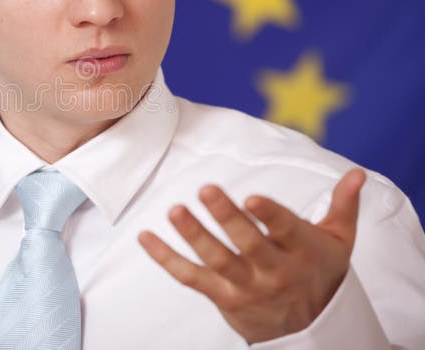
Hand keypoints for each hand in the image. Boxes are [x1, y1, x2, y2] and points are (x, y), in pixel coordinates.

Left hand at [138, 167, 366, 343]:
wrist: (310, 329)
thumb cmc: (319, 273)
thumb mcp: (338, 241)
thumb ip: (342, 205)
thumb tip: (357, 173)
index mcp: (301, 251)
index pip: (286, 231)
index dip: (270, 216)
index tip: (254, 197)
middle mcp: (273, 271)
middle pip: (247, 244)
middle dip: (226, 218)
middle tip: (206, 189)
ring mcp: (245, 286)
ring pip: (216, 261)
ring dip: (194, 235)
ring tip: (175, 209)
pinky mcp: (222, 296)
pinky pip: (189, 278)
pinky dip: (165, 259)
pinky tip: (144, 237)